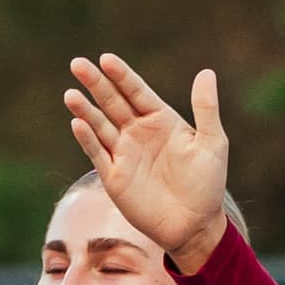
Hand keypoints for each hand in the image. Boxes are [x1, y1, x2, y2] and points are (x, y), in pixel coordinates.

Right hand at [64, 53, 237, 270]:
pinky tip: (77, 123)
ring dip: (85, 110)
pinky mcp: (114, 177)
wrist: (195, 225)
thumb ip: (205, 108)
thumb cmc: (208, 184)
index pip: (136, 91)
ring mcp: (124, 154)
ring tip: (71, 93)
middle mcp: (138, 133)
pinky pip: (98, 154)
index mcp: (161, 119)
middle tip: (78, 64)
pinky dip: (87, 139)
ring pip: (100, 126)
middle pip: (112, 102)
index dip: (121, 75)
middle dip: (96, 84)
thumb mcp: (213, 143)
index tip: (106, 59)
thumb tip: (206, 72)